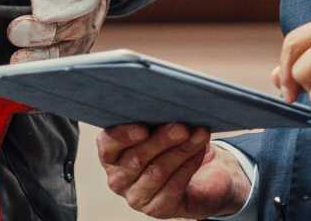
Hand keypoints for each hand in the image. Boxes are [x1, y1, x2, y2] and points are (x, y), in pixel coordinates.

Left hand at [0, 0, 132, 61]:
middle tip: (15, 32)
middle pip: (78, 25)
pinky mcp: (73, 33)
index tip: (36, 6)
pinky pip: (66, 54)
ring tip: (17, 60)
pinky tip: (23, 66)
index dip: (62, 4)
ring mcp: (85, 18)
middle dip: (46, 34)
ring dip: (45, 56)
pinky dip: (46, 63)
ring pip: (73, 45)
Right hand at [98, 124, 250, 217]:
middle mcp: (118, 178)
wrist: (202, 171)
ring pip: (157, 172)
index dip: (123, 136)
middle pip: (136, 158)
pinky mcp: (157, 209)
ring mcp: (137, 196)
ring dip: (181, 151)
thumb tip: (166, 102)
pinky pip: (173, 187)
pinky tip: (198, 152)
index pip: (107, 144)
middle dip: (162, 140)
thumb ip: (156, 115)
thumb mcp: (162, 123)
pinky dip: (189, 165)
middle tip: (182, 126)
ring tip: (198, 134)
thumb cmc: (174, 139)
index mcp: (111, 153)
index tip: (143, 127)